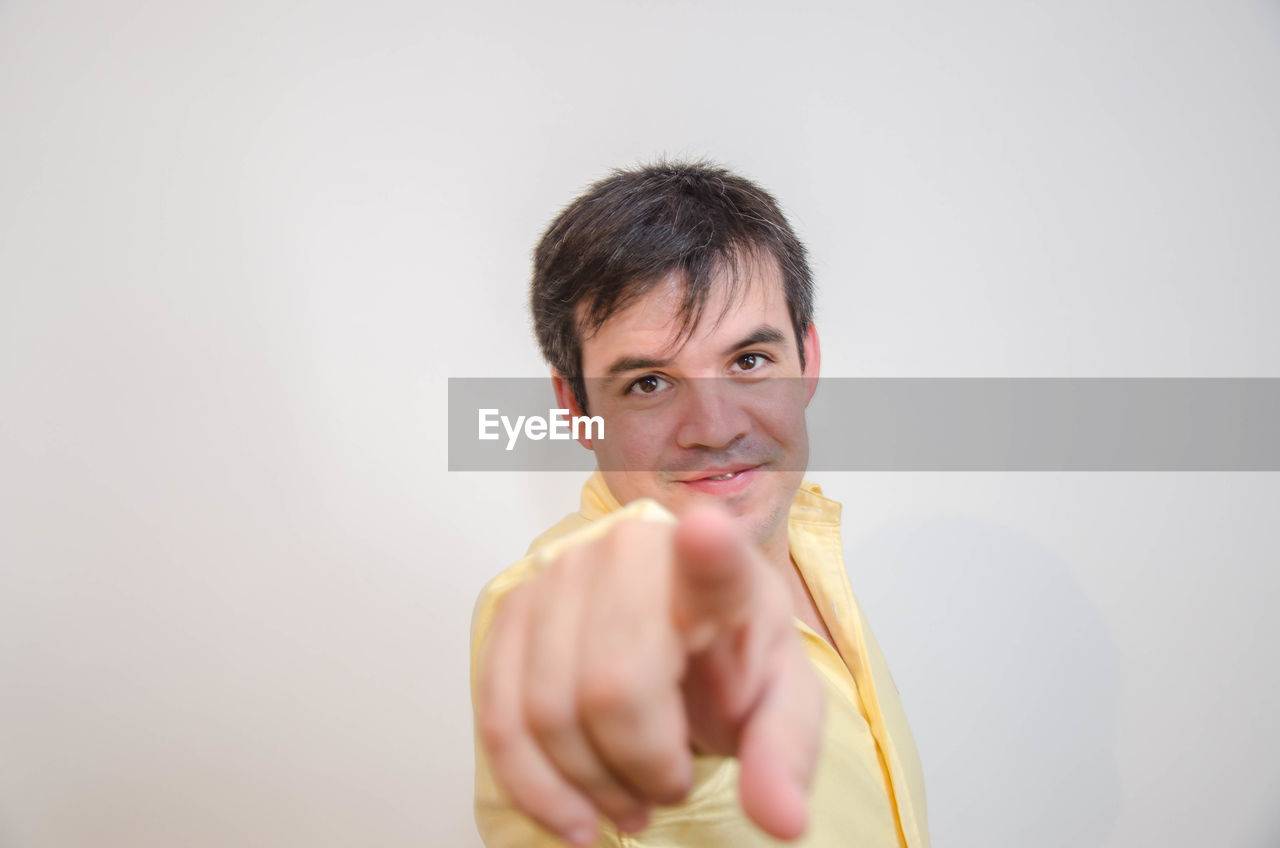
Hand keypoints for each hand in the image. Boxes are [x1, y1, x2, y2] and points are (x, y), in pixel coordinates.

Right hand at [474, 503, 825, 845]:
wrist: (685, 640)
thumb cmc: (734, 666)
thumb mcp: (780, 709)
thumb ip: (784, 757)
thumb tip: (781, 820)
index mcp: (718, 571)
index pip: (713, 559)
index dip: (708, 550)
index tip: (709, 534)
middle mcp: (631, 552)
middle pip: (613, 687)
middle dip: (643, 769)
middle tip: (671, 788)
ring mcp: (561, 573)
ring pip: (547, 712)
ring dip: (590, 786)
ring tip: (632, 802)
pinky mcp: (513, 610)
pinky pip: (500, 718)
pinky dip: (534, 787)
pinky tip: (573, 816)